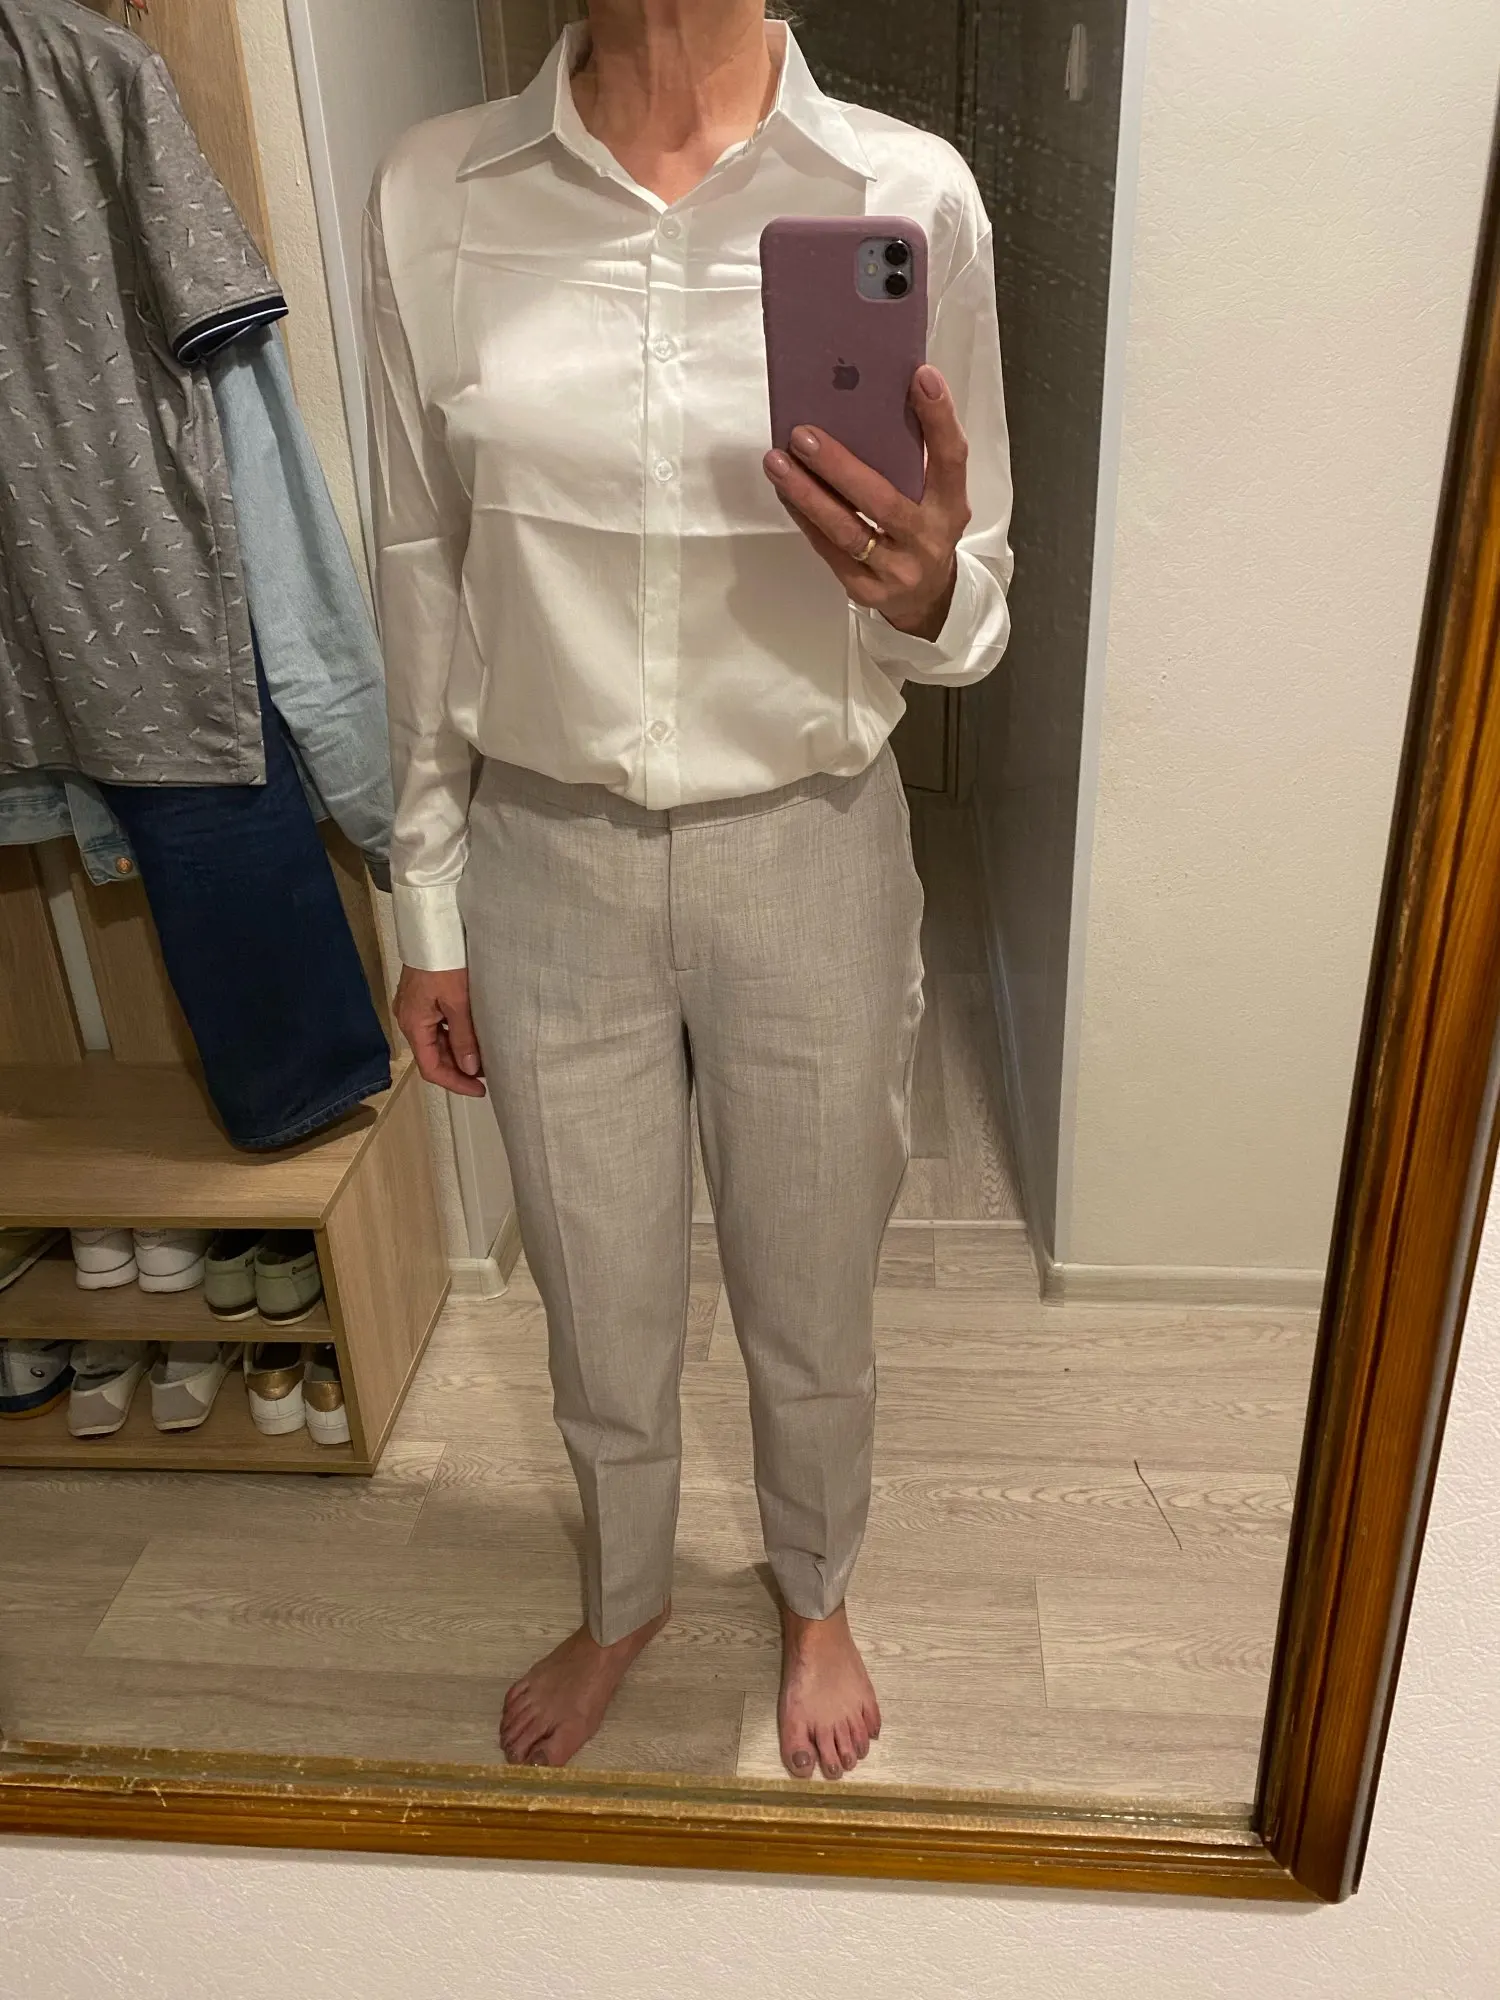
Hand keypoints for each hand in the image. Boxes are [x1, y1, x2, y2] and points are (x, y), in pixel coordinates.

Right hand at [394, 965, 486, 1098]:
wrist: (432, 927)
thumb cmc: (444, 963)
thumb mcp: (458, 1002)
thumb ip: (463, 1038)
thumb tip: (470, 1069)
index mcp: (413, 1025)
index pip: (432, 1068)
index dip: (456, 1083)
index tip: (481, 1090)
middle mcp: (410, 1020)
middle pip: (433, 1056)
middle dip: (460, 1069)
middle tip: (488, 1075)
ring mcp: (415, 1008)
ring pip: (437, 1041)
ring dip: (459, 1052)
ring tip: (485, 1057)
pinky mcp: (423, 997)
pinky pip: (438, 1026)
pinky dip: (455, 1035)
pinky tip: (474, 1035)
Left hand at [762, 363, 970, 641]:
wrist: (927, 601)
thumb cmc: (922, 531)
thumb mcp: (935, 498)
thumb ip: (914, 460)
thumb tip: (864, 403)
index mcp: (951, 507)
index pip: (951, 459)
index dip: (939, 418)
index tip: (920, 376)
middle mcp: (928, 539)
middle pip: (882, 500)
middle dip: (839, 466)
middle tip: (803, 434)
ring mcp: (897, 570)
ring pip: (846, 529)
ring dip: (807, 494)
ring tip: (777, 461)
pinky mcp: (866, 589)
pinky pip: (828, 548)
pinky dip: (804, 516)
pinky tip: (785, 489)